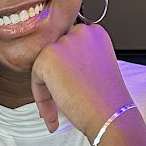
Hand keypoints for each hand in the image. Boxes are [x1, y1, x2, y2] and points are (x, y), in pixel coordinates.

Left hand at [30, 23, 130, 137]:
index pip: (71, 46)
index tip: (71, 86)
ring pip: (45, 65)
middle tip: (63, 100)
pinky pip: (36, 76)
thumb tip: (60, 65)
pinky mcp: (48, 55)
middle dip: (57, 77)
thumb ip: (80, 58)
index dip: (69, 69)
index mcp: (96, 33)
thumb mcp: (98, 67)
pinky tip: (53, 113)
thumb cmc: (107, 98)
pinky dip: (41, 97)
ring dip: (48, 88)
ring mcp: (64, 42)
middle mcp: (81, 32)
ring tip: (58, 110)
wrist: (110, 113)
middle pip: (57, 54)